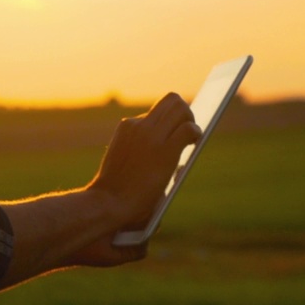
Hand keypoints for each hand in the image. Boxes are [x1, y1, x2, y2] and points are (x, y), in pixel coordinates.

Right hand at [90, 93, 200, 234]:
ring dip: (191, 120)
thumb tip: (173, 150)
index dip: (171, 119)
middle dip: (185, 112)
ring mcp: (151, 135)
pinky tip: (195, 142)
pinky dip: (195, 134)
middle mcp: (139, 125)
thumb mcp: (125, 159)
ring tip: (193, 136)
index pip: (157, 111)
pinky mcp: (165, 150)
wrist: (109, 203)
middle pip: (172, 100)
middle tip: (188, 130)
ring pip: (181, 109)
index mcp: (128, 127)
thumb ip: (143, 149)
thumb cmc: (117, 191)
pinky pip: (188, 129)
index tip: (177, 128)